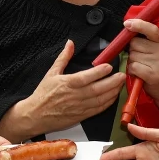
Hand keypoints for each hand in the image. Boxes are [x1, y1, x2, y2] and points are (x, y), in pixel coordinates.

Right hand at [5, 41, 124, 138]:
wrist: (36, 115)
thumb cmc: (43, 94)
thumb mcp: (51, 72)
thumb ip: (63, 57)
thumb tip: (70, 43)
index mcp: (67, 83)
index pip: (87, 77)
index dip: (100, 72)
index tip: (109, 66)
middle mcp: (75, 96)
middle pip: (98, 89)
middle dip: (112, 82)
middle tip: (122, 75)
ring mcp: (79, 107)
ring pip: (101, 100)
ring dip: (113, 92)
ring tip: (120, 84)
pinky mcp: (82, 116)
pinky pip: (98, 109)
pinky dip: (108, 103)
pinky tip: (114, 96)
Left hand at [124, 20, 158, 101]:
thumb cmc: (155, 66)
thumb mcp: (154, 50)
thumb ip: (144, 40)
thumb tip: (127, 28)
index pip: (151, 29)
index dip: (138, 25)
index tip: (127, 24)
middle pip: (134, 43)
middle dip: (132, 50)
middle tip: (142, 59)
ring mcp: (158, 62)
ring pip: (131, 56)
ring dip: (132, 62)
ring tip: (142, 67)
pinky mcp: (153, 74)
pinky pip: (132, 66)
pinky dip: (131, 71)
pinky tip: (139, 74)